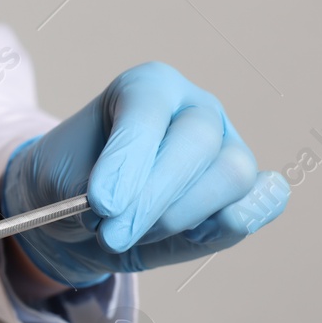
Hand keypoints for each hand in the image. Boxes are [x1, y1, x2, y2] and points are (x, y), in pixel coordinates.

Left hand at [0, 60, 289, 287]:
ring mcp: (228, 147)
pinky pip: (264, 201)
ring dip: (178, 217)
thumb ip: (92, 187)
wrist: (79, 217)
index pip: (148, 110)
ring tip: (131, 234)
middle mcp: (195, 109)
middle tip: (111, 234)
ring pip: (231, 174)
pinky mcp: (246, 190)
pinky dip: (238, 220)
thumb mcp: (58, 179)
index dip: (127, 159)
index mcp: (147, 87)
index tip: (101, 203)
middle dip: (152, 197)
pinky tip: (195, 235)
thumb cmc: (68, 184)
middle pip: (197, 141)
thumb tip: (133, 207)